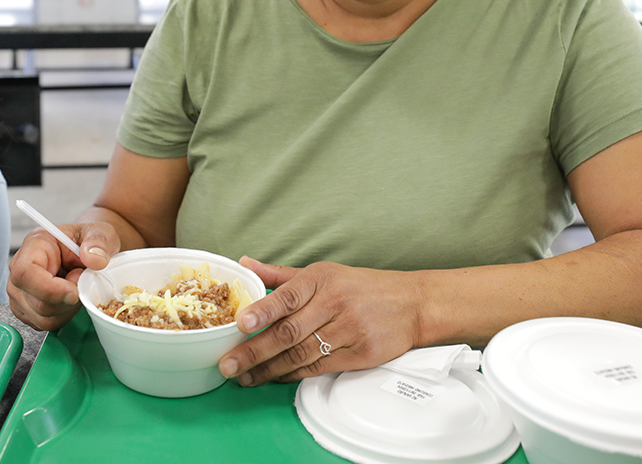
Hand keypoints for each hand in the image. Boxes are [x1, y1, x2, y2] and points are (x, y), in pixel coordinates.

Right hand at [7, 222, 119, 330]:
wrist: (87, 249)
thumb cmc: (87, 240)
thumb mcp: (99, 232)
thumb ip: (98, 242)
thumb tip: (95, 260)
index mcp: (35, 245)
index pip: (25, 272)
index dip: (48, 289)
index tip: (74, 292)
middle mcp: (20, 268)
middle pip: (35, 301)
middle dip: (66, 300)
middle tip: (81, 279)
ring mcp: (20, 291)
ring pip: (41, 318)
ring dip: (67, 309)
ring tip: (76, 286)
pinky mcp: (27, 309)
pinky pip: (45, 324)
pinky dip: (64, 316)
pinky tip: (70, 299)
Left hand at [218, 257, 421, 385]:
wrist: (411, 304)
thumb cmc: (361, 287)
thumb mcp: (323, 272)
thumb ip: (280, 275)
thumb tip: (244, 264)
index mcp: (321, 279)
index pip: (287, 295)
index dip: (263, 310)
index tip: (241, 323)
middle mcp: (334, 303)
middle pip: (289, 332)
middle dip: (255, 351)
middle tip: (229, 364)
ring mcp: (348, 330)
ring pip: (301, 354)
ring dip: (269, 369)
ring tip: (245, 376)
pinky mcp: (360, 354)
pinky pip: (319, 368)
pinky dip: (293, 374)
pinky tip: (274, 377)